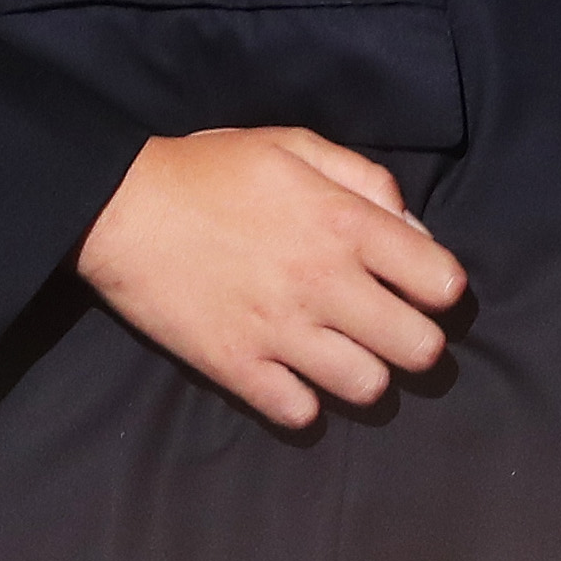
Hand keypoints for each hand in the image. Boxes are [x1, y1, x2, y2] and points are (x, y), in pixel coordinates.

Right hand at [76, 128, 468, 429]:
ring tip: (342, 354)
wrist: (120, 206)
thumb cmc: (211, 170)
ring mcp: (280, 331)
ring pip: (368, 389)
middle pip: (418, 349)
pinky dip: (304, 401)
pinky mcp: (236, 367)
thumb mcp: (294, 147)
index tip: (420, 286)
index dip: (440, 288)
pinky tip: (292, 374)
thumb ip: (363, 179)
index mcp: (344, 224)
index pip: (441, 283)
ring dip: (364, 374)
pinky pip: (301, 414)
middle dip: (414, 340)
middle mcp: (323, 283)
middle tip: (388, 328)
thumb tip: (412, 229)